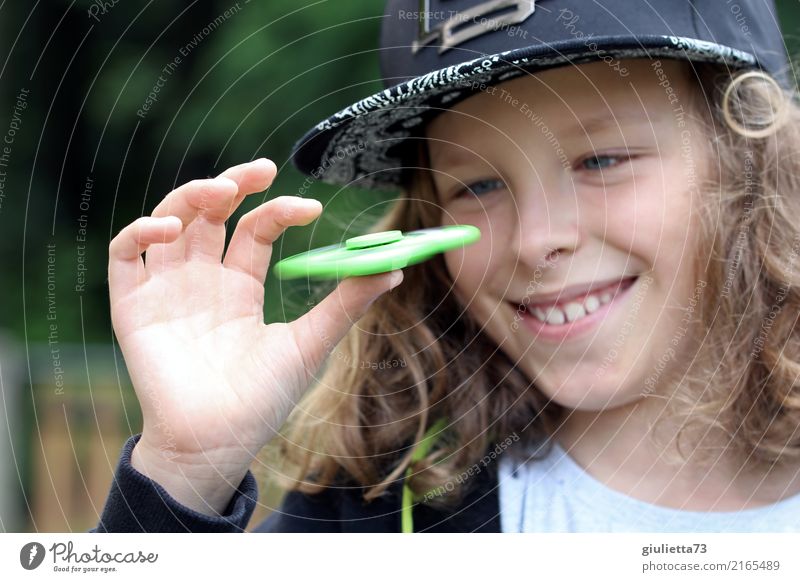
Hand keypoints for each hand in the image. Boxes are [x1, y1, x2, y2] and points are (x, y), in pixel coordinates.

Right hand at [108, 159, 402, 513]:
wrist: (218, 442)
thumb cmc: (263, 399)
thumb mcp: (310, 343)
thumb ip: (346, 303)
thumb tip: (395, 266)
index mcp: (241, 286)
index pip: (256, 229)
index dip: (279, 210)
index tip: (312, 207)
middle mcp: (204, 280)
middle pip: (211, 213)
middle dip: (233, 183)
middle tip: (263, 170)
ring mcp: (167, 290)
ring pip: (171, 222)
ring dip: (190, 197)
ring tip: (220, 191)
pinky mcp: (133, 306)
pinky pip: (125, 256)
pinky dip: (142, 231)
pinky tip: (170, 228)